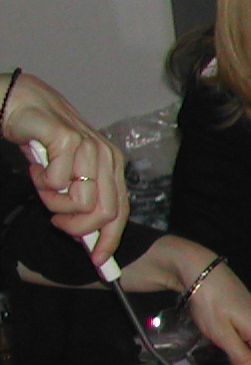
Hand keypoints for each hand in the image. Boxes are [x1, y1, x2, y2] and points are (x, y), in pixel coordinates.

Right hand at [4, 71, 126, 264]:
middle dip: (77, 227)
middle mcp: (107, 155)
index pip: (120, 211)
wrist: (18, 103)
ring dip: (54, 201)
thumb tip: (87, 238)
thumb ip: (79, 199)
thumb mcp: (65, 174)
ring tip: (42, 182)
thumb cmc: (40, 140)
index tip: (98, 261)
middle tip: (54, 220)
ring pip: (81, 201)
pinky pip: (58, 182)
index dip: (110, 239)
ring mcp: (90, 146)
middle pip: (105, 212)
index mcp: (111, 164)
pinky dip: (41, 181)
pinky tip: (35, 166)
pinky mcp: (68, 139)